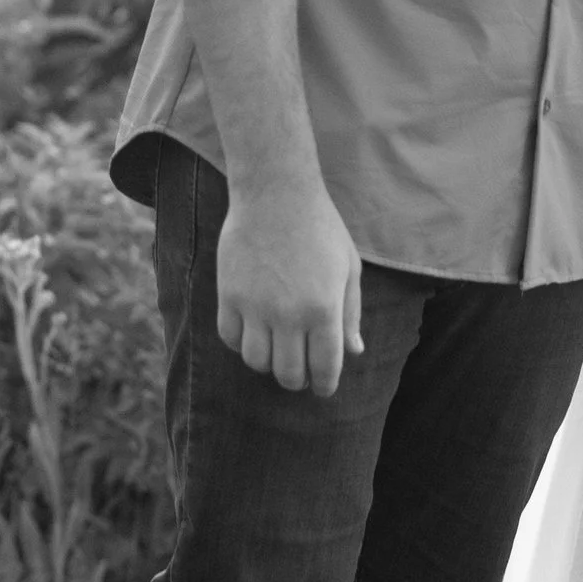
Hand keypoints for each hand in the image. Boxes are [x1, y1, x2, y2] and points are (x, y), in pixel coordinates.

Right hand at [216, 180, 363, 395]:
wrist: (275, 193)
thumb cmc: (320, 228)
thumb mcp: (348, 268)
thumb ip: (350, 313)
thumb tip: (353, 352)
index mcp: (324, 309)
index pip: (325, 368)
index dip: (325, 386)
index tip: (323, 388)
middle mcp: (289, 314)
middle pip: (288, 374)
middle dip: (297, 379)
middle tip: (299, 369)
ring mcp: (255, 306)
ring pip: (256, 362)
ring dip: (268, 363)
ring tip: (275, 349)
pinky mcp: (229, 295)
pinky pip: (229, 338)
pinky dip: (241, 342)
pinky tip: (252, 331)